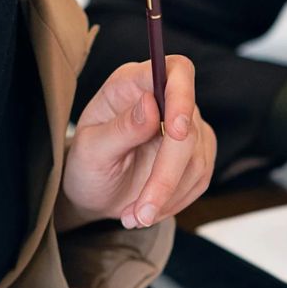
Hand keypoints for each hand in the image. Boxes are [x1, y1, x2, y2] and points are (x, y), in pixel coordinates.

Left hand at [57, 55, 216, 231]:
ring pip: (197, 162)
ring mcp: (188, 129)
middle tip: (141, 210)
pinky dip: (174, 202)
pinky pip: (199, 180)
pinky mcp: (198, 156)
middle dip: (166, 175)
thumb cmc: (87, 166)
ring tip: (135, 215)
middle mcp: (166, 102)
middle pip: (188, 130)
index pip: (174, 72)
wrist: (96, 194)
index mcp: (133, 85)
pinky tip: (149, 210)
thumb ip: (120, 128)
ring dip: (167, 197)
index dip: (181, 95)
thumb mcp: (90, 150)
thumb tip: (151, 104)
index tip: (176, 130)